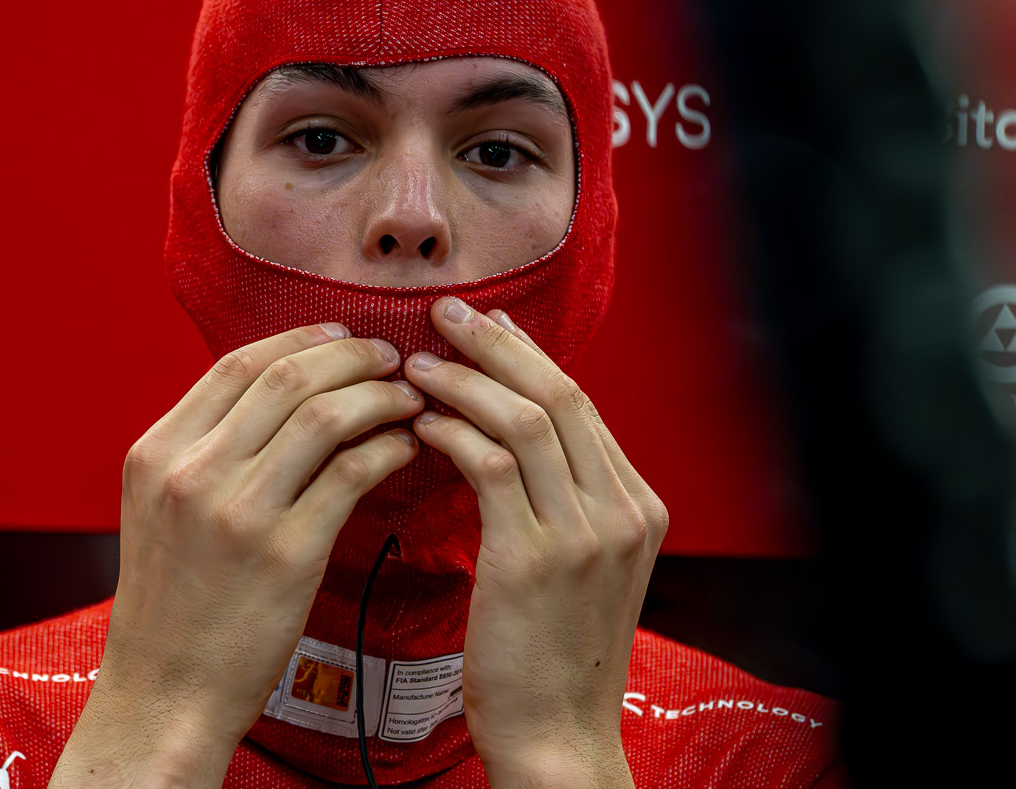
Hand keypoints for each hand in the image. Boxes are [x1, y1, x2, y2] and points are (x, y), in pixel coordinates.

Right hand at [49, 323, 424, 788]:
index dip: (301, 340)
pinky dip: (387, 449)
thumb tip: (272, 400)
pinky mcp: (286, 554)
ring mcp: (238, 511)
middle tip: (391, 356)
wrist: (166, 693)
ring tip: (409, 398)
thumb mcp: (158, 511)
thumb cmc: (172, 607)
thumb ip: (201, 453)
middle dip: (351, 356)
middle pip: (286, 376)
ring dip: (379, 396)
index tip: (342, 339)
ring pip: (325, 415)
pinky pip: (351, 474)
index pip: (237, 364)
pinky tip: (405, 449)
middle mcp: (192, 471)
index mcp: (157, 452)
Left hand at [404, 297, 666, 788]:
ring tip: (415, 367)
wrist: (558, 736)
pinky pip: (491, 467)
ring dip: (464, 383)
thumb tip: (507, 435)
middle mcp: (622, 511)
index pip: (580, 404)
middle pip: (560, 395)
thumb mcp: (577, 568)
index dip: (525, 357)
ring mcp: (585, 534)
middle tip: (442, 316)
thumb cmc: (549, 655)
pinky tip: (419, 426)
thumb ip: (558, 502)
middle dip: (497, 346)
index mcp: (637, 507)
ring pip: (526, 420)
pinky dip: (453, 434)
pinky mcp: (535, 559)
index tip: (481, 327)